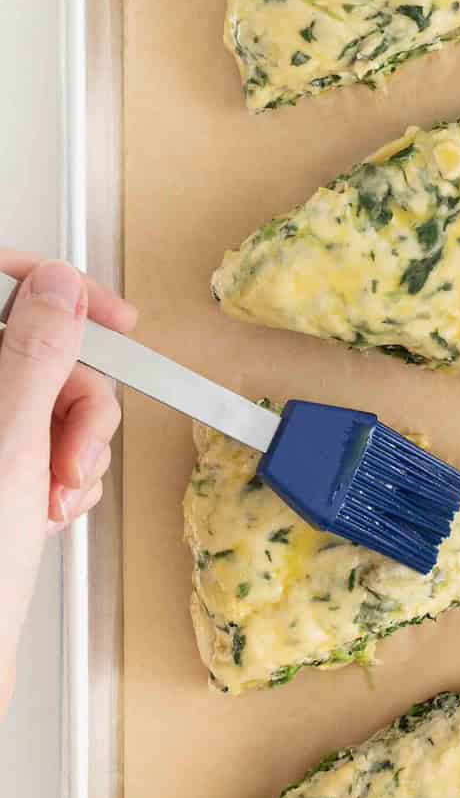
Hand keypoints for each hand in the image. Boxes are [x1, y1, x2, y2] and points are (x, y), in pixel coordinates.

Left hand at [0, 254, 135, 717]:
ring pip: (53, 402)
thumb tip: (58, 287)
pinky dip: (68, 475)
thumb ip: (36, 350)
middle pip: (39, 351)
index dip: (58, 292)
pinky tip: (51, 511)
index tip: (111, 319)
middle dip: (77, 403)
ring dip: (76, 448)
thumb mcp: (9, 441)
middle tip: (71, 453)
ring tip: (56, 497)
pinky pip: (51, 444)